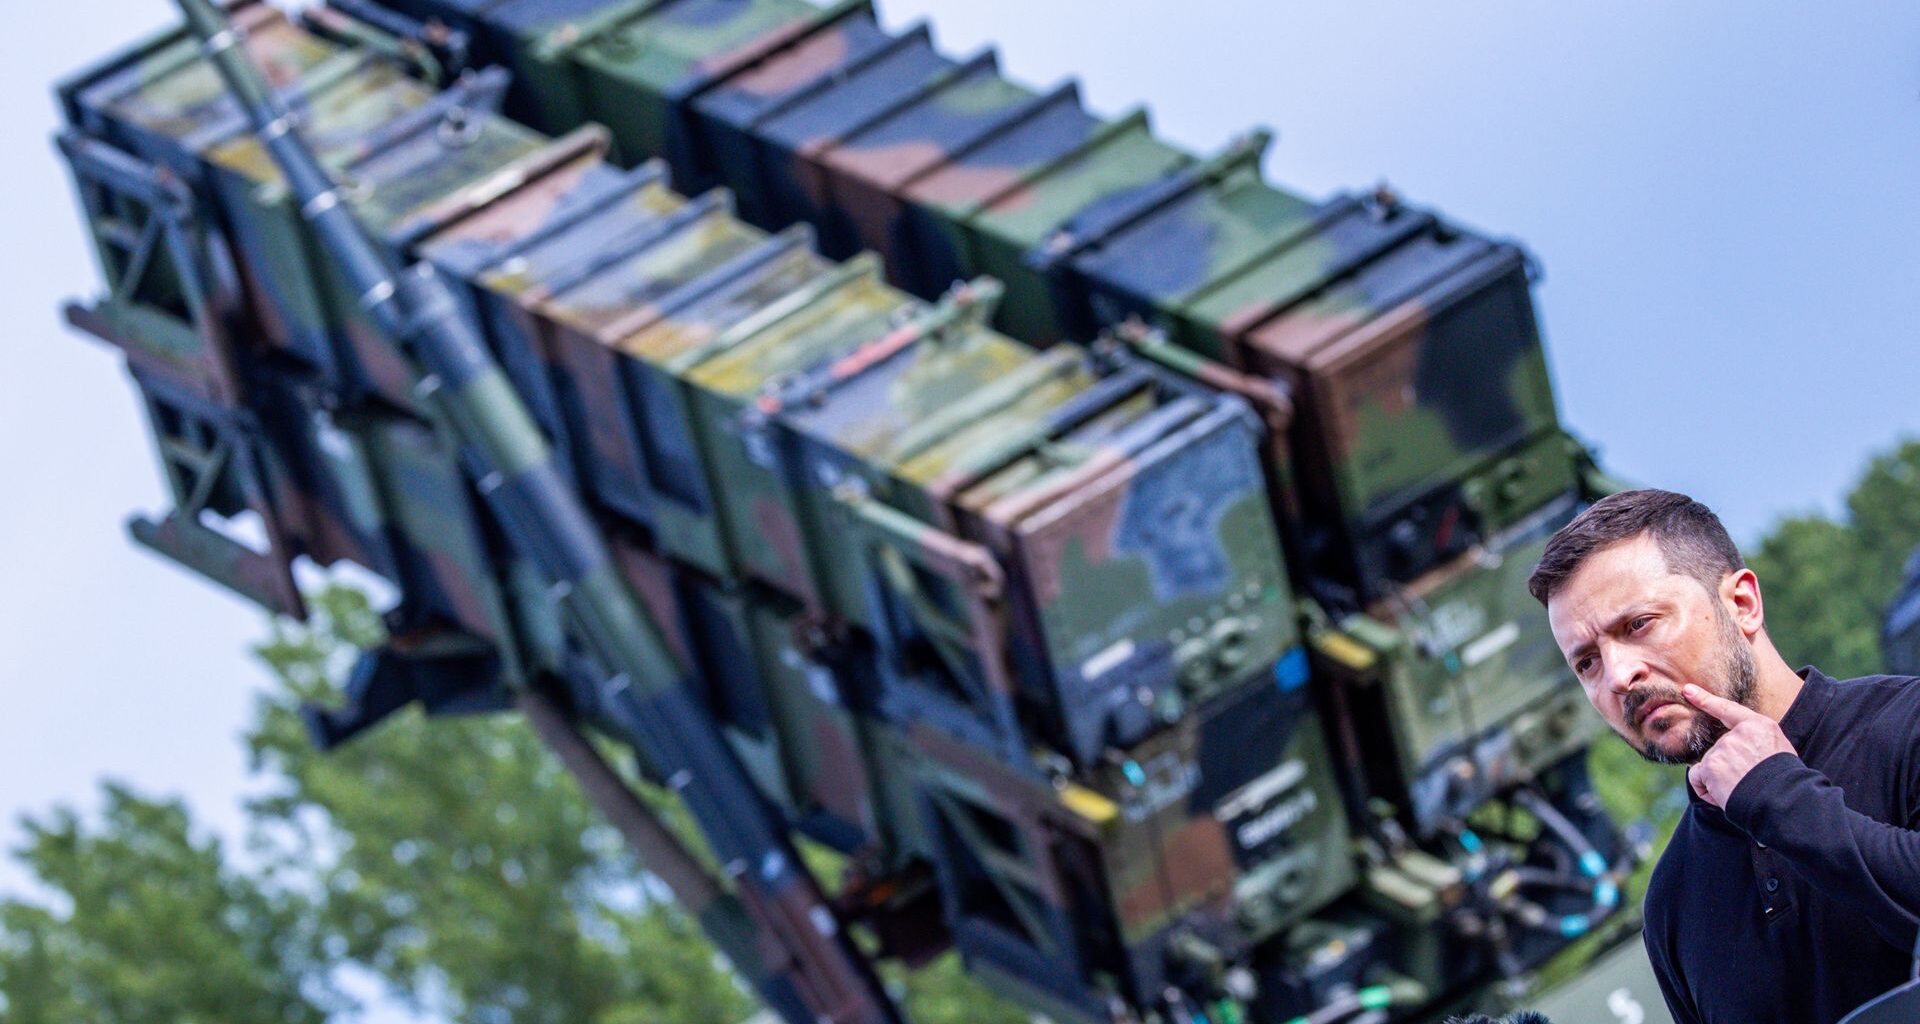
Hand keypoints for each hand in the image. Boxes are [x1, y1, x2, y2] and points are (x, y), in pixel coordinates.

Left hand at [1683, 683, 1797, 807]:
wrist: (1784, 800)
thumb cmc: (1784, 782)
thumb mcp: (1778, 751)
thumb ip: (1754, 743)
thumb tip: (1732, 750)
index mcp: (1760, 725)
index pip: (1728, 709)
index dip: (1706, 699)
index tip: (1687, 690)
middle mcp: (1739, 733)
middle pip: (1719, 749)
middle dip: (1727, 768)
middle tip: (1749, 781)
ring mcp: (1724, 747)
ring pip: (1709, 765)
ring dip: (1719, 780)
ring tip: (1742, 789)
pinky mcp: (1711, 765)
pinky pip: (1697, 777)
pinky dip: (1706, 790)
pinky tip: (1724, 795)